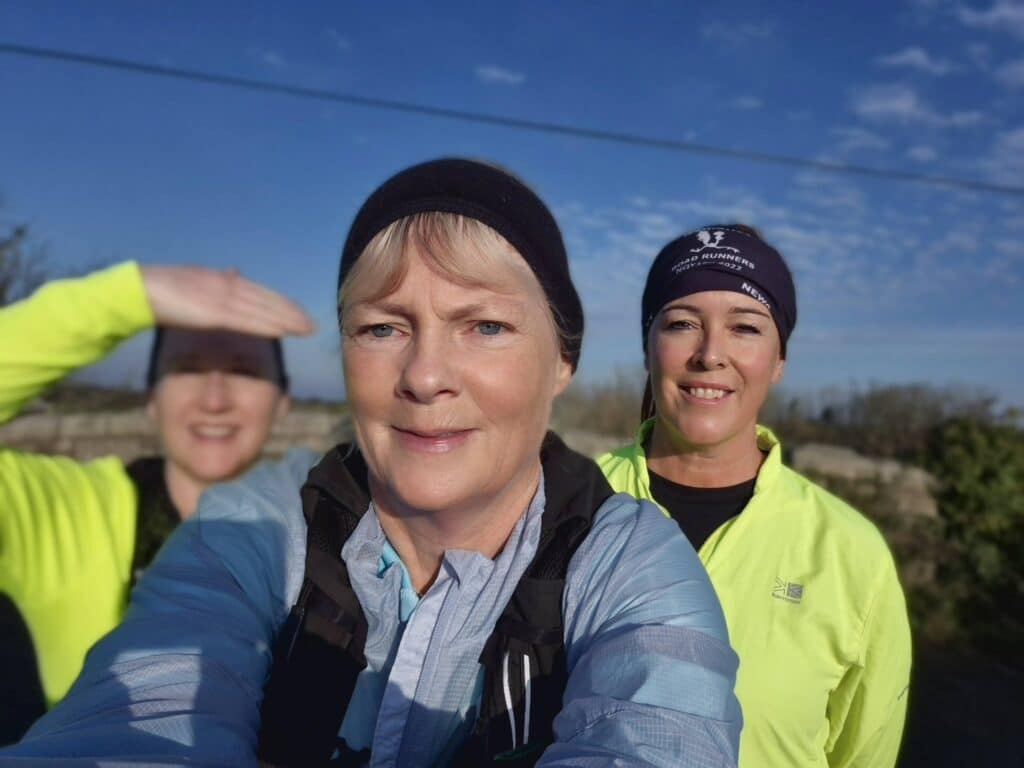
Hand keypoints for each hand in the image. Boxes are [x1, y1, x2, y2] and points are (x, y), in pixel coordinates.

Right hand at [141, 265, 315, 336]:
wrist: (136, 291)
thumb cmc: (159, 292)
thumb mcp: (193, 284)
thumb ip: (215, 283)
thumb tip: (235, 274)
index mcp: (221, 279)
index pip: (259, 291)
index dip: (281, 303)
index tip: (298, 313)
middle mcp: (225, 284)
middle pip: (266, 299)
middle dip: (291, 312)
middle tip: (312, 325)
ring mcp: (220, 297)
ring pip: (261, 310)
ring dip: (286, 320)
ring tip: (306, 329)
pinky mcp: (212, 311)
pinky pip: (245, 320)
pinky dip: (266, 325)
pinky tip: (283, 331)